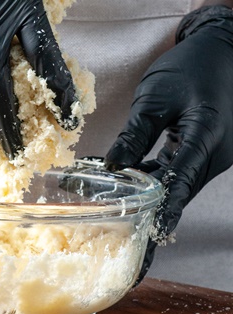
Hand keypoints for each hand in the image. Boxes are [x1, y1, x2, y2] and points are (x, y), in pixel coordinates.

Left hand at [105, 5, 232, 283]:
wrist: (222, 50)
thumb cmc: (192, 67)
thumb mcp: (156, 97)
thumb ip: (135, 134)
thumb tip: (113, 166)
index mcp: (205, 139)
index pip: (179, 188)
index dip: (161, 217)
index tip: (146, 244)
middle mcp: (212, 155)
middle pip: (177, 195)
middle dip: (147, 216)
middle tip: (118, 238)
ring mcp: (209, 155)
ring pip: (175, 186)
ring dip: (145, 197)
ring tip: (111, 209)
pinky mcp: (202, 151)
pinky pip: (177, 173)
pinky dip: (152, 180)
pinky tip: (122, 182)